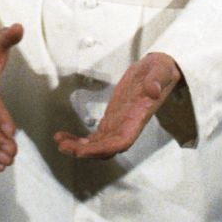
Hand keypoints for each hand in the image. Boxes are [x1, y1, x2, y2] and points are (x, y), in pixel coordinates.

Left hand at [55, 52, 181, 158]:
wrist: (160, 70)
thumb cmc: (161, 70)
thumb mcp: (162, 69)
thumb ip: (157, 80)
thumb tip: (152, 90)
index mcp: (138, 118)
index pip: (121, 142)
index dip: (103, 149)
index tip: (85, 150)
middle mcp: (128, 127)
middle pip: (106, 148)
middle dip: (85, 151)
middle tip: (64, 146)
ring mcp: (118, 125)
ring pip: (98, 145)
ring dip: (79, 147)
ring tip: (60, 142)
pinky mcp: (112, 120)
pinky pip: (95, 137)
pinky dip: (80, 140)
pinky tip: (64, 138)